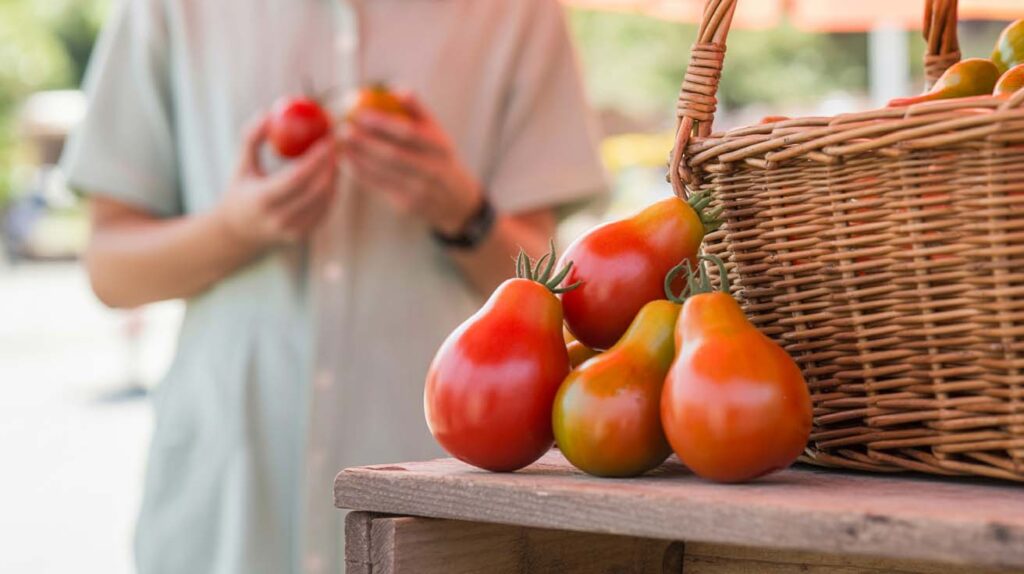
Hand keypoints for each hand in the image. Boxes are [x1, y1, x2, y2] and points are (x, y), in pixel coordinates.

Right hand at [217, 114, 337, 248]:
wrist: (238, 234)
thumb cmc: (240, 190)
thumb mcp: (240, 165)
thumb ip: (251, 138)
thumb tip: (267, 113)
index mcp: (262, 200)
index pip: (296, 178)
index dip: (316, 158)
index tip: (327, 138)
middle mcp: (279, 219)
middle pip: (316, 189)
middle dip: (331, 165)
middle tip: (338, 143)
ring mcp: (293, 231)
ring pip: (325, 200)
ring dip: (334, 176)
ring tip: (335, 156)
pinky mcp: (304, 236)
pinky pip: (325, 210)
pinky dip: (331, 190)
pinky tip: (331, 174)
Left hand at [341, 94, 483, 235]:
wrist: (456, 199)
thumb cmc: (439, 157)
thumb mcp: (438, 133)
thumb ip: (418, 110)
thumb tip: (394, 88)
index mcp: (439, 147)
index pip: (408, 133)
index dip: (383, 123)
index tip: (360, 112)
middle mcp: (431, 169)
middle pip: (393, 155)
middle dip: (365, 142)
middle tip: (343, 129)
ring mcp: (419, 189)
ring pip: (382, 172)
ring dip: (358, 157)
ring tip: (339, 143)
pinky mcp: (406, 203)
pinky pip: (378, 185)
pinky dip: (359, 172)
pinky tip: (346, 160)